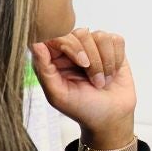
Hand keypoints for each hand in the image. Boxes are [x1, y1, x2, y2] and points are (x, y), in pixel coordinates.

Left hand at [31, 28, 135, 149]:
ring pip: (100, 36)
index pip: (57, 35)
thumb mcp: (58, 95)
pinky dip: (116, 59)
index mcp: (54, 58)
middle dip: (92, 60)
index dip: (72, 45)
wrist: (111, 117)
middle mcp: (72, 48)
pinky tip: (112, 73)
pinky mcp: (112, 48)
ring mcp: (92, 46)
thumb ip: (44, 69)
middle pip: (81, 33)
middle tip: (95, 82)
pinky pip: (116, 41)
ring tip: (103, 81)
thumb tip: (35, 43)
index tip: (82, 64)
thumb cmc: (83, 108)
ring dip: (105, 62)